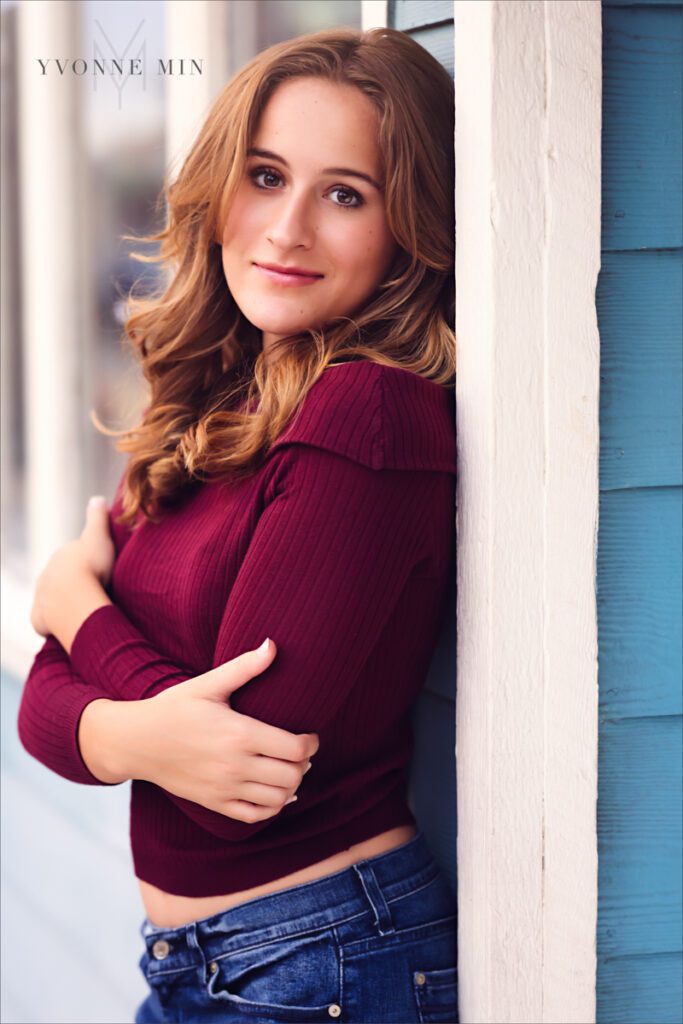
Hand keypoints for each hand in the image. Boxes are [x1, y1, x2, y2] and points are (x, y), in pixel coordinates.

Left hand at [30, 496, 115, 638]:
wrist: (74, 596)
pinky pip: (46, 622)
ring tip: (83, 611)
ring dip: (64, 603)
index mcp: (61, 556)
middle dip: (74, 583)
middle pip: (61, 578)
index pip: (73, 557)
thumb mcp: (99, 536)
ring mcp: (42, 597)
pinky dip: (54, 623)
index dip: (87, 562)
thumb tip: (98, 498)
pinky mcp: (40, 619)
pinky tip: (68, 626)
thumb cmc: (91, 565)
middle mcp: (47, 574)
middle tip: (95, 591)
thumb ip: (98, 517)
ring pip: (52, 599)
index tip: (101, 569)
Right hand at [123, 639, 319, 821]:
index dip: (311, 743)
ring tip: (287, 768)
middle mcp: (235, 765)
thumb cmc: (173, 708)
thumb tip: (273, 644)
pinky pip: (254, 815)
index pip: (295, 748)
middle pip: (292, 775)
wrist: (136, 741)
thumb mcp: (208, 684)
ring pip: (278, 799)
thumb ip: (245, 667)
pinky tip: (272, 791)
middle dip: (304, 764)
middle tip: (300, 751)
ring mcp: (225, 788)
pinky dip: (271, 807)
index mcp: (240, 734)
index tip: (309, 735)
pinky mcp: (214, 803)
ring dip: (291, 785)